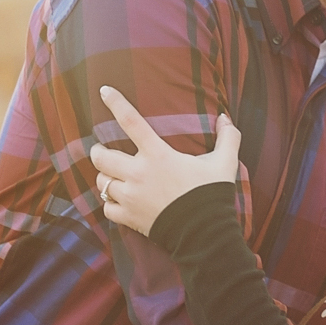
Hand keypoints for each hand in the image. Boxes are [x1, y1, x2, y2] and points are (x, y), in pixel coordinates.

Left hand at [88, 86, 240, 238]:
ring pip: (101, 182)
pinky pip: (106, 208)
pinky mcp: (128, 217)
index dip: (115, 103)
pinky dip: (109, 204)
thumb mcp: (224, 163)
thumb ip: (227, 138)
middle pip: (101, 156)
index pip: (131, 121)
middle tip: (102, 150)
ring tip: (111, 176)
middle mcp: (138, 173)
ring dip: (104, 177)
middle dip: (98, 151)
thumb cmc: (212, 195)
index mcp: (158, 155)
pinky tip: (117, 201)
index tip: (103, 90)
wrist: (205, 234)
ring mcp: (131, 196)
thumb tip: (225, 118)